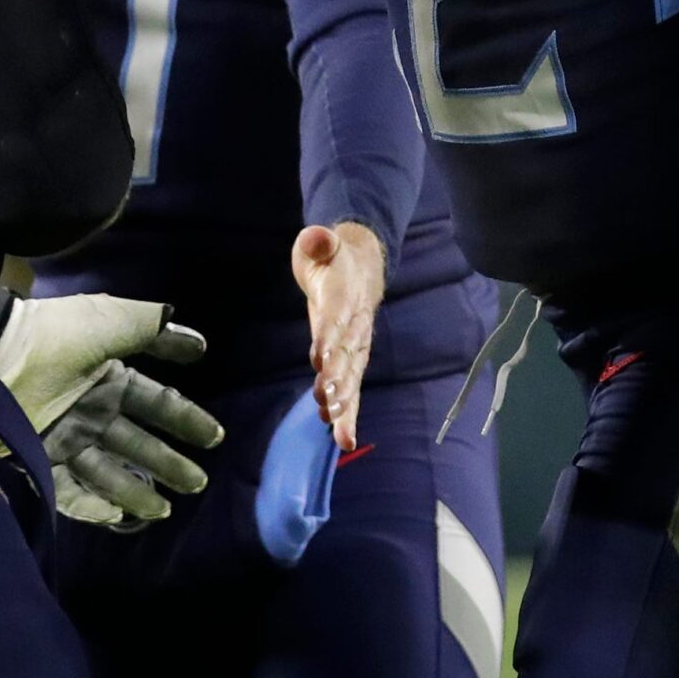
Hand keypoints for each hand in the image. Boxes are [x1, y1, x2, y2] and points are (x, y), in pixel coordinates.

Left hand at [0, 293, 224, 527]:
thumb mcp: (114, 322)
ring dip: (135, 492)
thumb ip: (158, 331)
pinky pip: (67, 490)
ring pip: (108, 472)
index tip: (214, 438)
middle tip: (197, 484)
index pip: (157, 403)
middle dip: (168, 464)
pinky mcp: (37, 459)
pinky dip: (91, 505)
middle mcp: (91, 412)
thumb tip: (200, 344)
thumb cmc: (58, 336)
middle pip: (137, 444)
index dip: (186, 420)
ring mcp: (64, 438)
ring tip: (163, 511)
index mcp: (109, 379)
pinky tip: (115, 517)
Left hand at [292, 223, 385, 450]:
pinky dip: (348, 413)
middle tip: (327, 401)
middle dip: (339, 378)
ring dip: (344, 401)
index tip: (319, 359)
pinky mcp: (351, 360)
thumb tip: (316, 237)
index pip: (336, 317)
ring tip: (335, 425)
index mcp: (344, 295)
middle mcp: (354, 325)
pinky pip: (352, 388)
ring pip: (352, 376)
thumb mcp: (322, 243)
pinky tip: (343, 440)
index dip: (329, 337)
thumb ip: (319, 242)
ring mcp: (355, 345)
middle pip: (348, 353)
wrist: (362, 265)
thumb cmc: (333, 258)